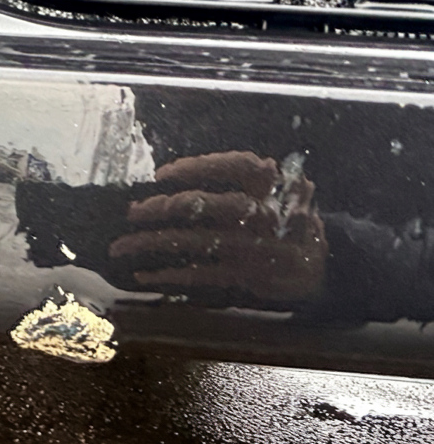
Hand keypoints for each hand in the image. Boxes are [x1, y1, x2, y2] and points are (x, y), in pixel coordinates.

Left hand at [108, 151, 327, 301]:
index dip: (195, 167)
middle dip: (160, 208)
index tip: (161, 175)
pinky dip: (167, 276)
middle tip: (132, 212)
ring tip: (121, 246)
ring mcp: (255, 248)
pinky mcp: (247, 277)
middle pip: (204, 206)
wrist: (322, 266)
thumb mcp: (275, 190)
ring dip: (151, 243)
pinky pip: (199, 275)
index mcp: (274, 185)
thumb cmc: (283, 221)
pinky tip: (144, 275)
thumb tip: (171, 183)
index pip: (233, 166)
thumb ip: (238, 182)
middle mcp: (265, 214)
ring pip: (193, 242)